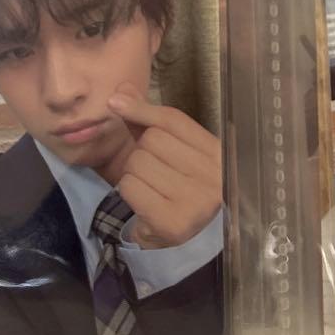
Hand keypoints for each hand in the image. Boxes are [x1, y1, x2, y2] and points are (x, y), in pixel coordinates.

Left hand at [108, 83, 221, 249]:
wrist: (193, 244)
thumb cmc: (184, 187)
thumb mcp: (175, 151)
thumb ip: (148, 121)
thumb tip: (120, 90)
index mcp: (218, 153)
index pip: (174, 120)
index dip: (143, 108)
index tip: (116, 102)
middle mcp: (213, 175)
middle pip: (153, 140)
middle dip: (142, 152)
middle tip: (156, 171)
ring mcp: (195, 201)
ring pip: (138, 163)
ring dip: (134, 173)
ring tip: (152, 188)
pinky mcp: (173, 223)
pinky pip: (131, 187)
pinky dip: (129, 191)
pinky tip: (145, 203)